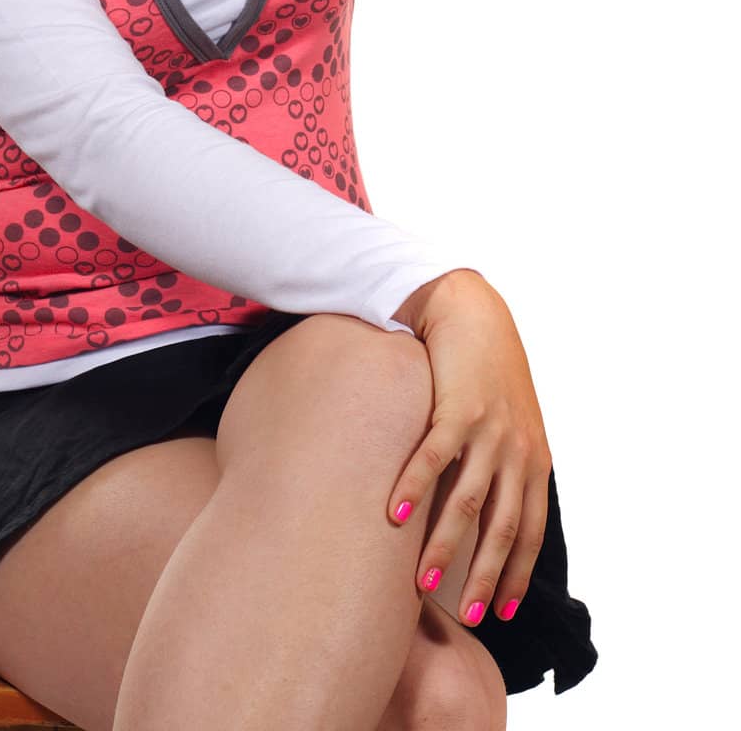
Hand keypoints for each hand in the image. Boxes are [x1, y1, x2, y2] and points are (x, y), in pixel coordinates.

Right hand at [389, 274, 552, 626]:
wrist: (471, 310)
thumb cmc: (485, 368)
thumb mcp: (511, 418)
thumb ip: (506, 462)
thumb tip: (486, 510)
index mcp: (533, 458)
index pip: (529, 531)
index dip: (515, 574)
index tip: (499, 611)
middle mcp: (516, 449)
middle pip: (502, 528)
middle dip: (484, 576)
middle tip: (467, 615)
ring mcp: (487, 429)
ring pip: (467, 502)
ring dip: (445, 546)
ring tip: (424, 582)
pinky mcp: (455, 406)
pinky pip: (433, 457)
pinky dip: (413, 488)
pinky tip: (393, 514)